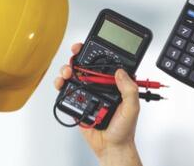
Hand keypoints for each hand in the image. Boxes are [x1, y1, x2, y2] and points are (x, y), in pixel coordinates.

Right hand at [53, 43, 139, 161]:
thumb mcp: (132, 108)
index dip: (94, 52)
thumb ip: (129, 89)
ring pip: (73, 75)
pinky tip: (61, 84)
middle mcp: (99, 86)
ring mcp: (87, 93)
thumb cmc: (123, 130)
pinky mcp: (76, 102)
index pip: (103, 63)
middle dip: (76, 58)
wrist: (110, 147)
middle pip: (84, 66)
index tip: (87, 47)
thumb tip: (120, 72)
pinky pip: (65, 90)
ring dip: (66, 70)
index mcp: (113, 83)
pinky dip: (60, 84)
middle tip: (74, 57)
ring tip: (67, 73)